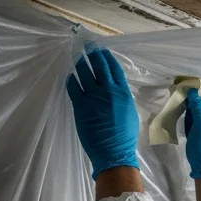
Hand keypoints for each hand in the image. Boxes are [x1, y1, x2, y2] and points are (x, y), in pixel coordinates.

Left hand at [66, 49, 138, 179]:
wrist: (114, 154)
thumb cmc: (124, 138)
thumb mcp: (130, 114)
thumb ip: (122, 98)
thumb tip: (113, 88)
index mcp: (123, 94)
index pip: (114, 68)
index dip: (106, 56)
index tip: (101, 49)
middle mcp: (108, 91)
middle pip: (98, 65)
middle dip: (92, 53)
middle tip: (86, 46)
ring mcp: (93, 97)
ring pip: (83, 71)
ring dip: (79, 62)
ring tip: (77, 57)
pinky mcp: (80, 104)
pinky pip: (72, 85)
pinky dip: (71, 78)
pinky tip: (70, 76)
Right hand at [184, 90, 200, 178]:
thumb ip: (198, 106)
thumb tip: (192, 90)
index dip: (200, 85)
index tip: (186, 81)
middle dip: (193, 91)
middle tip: (178, 84)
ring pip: (199, 102)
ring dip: (189, 98)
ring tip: (177, 92)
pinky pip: (195, 111)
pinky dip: (188, 107)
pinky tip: (180, 103)